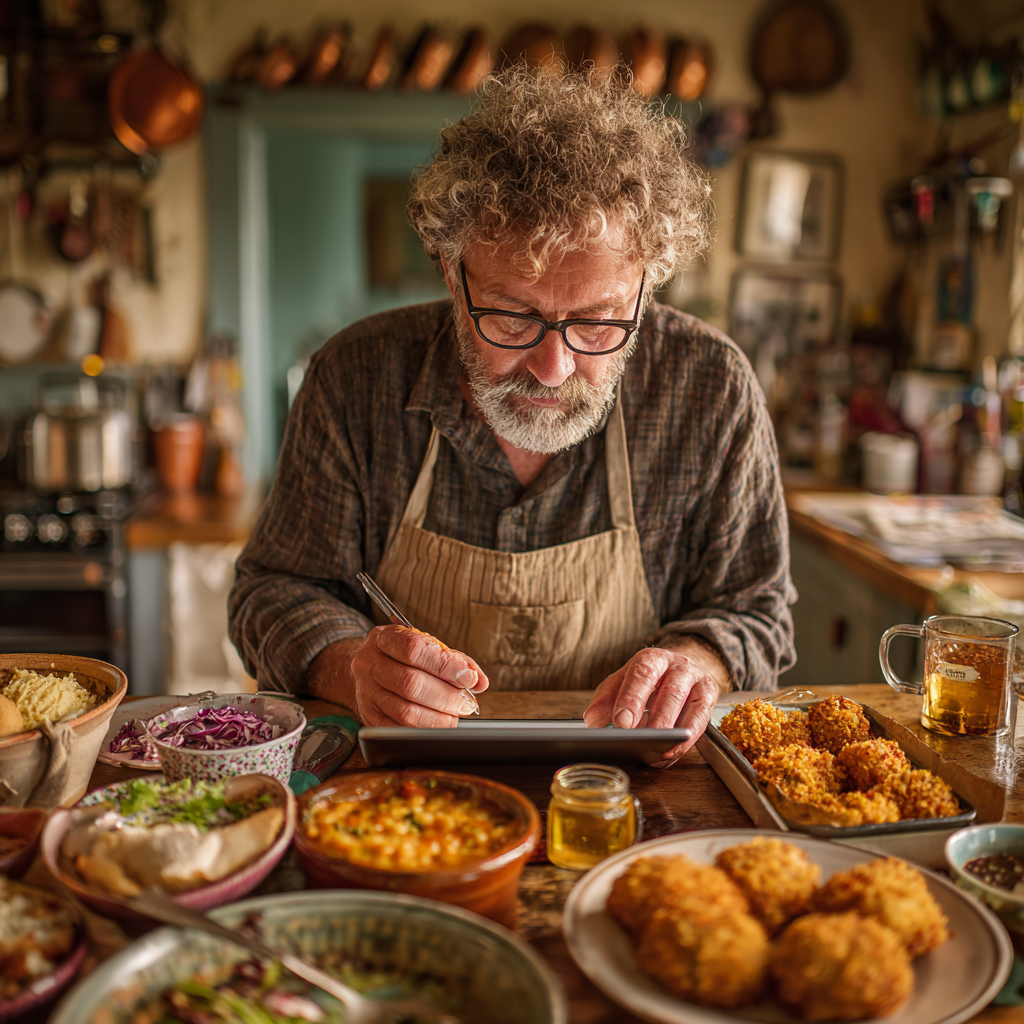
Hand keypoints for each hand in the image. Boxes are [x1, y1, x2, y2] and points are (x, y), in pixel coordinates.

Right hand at [347, 625, 488, 726]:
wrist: (367, 670)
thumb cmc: (401, 657)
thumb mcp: (425, 646)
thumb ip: (453, 659)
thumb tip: (479, 680)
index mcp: (384, 639)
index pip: (415, 649)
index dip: (446, 665)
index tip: (469, 678)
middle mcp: (369, 664)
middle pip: (411, 683)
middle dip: (447, 696)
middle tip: (466, 702)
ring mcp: (366, 692)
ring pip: (405, 711)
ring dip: (438, 718)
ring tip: (454, 715)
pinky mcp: (369, 717)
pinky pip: (398, 730)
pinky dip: (424, 730)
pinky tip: (438, 725)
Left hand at [583, 643, 726, 765]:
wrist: (682, 667)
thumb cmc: (649, 679)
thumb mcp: (622, 682)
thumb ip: (606, 699)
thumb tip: (593, 722)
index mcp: (651, 659)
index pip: (642, 674)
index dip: (631, 699)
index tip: (621, 722)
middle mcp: (677, 666)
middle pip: (669, 691)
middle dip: (654, 718)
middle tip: (639, 739)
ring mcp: (697, 680)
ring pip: (688, 706)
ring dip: (672, 732)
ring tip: (655, 752)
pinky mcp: (710, 696)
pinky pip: (701, 720)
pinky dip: (686, 740)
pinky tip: (670, 753)